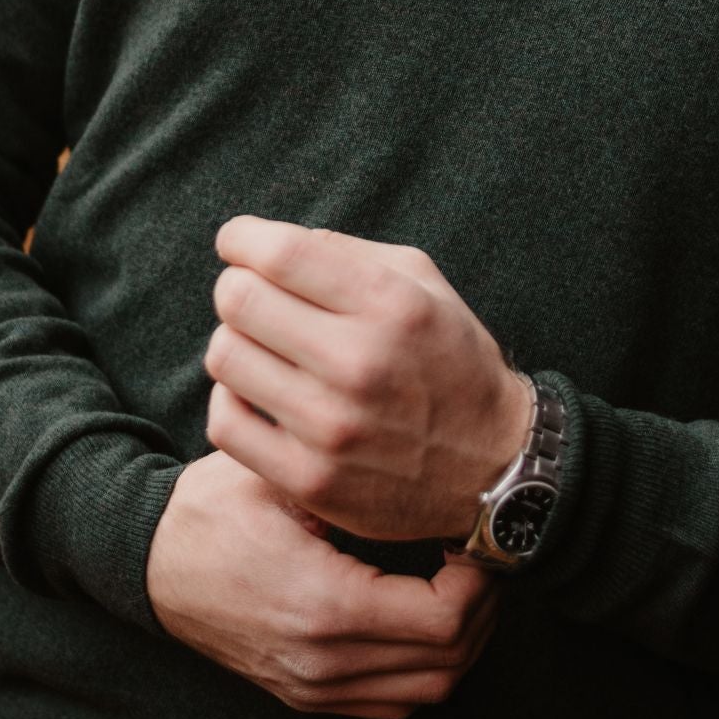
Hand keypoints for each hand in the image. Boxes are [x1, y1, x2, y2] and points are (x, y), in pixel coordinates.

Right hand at [144, 450, 500, 718]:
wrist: (149, 563)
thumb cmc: (213, 508)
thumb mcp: (279, 475)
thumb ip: (347, 476)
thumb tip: (424, 465)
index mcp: (325, 604)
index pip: (444, 620)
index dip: (478, 582)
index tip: (471, 537)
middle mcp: (323, 661)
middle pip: (447, 664)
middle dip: (481, 612)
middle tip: (480, 559)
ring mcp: (313, 687)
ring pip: (426, 692)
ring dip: (459, 644)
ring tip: (460, 586)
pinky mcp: (304, 695)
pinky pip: (392, 704)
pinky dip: (423, 670)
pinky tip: (422, 618)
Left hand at [203, 215, 533, 542]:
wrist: (493, 469)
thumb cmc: (452, 362)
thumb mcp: (426, 285)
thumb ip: (351, 252)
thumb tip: (270, 245)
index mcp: (391, 304)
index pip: (278, 253)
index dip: (241, 238)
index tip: (238, 243)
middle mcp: (360, 363)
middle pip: (238, 300)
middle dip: (236, 287)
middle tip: (253, 297)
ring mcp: (332, 428)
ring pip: (224, 357)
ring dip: (235, 343)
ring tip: (263, 349)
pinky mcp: (309, 480)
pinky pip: (225, 422)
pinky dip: (232, 400)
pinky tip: (260, 394)